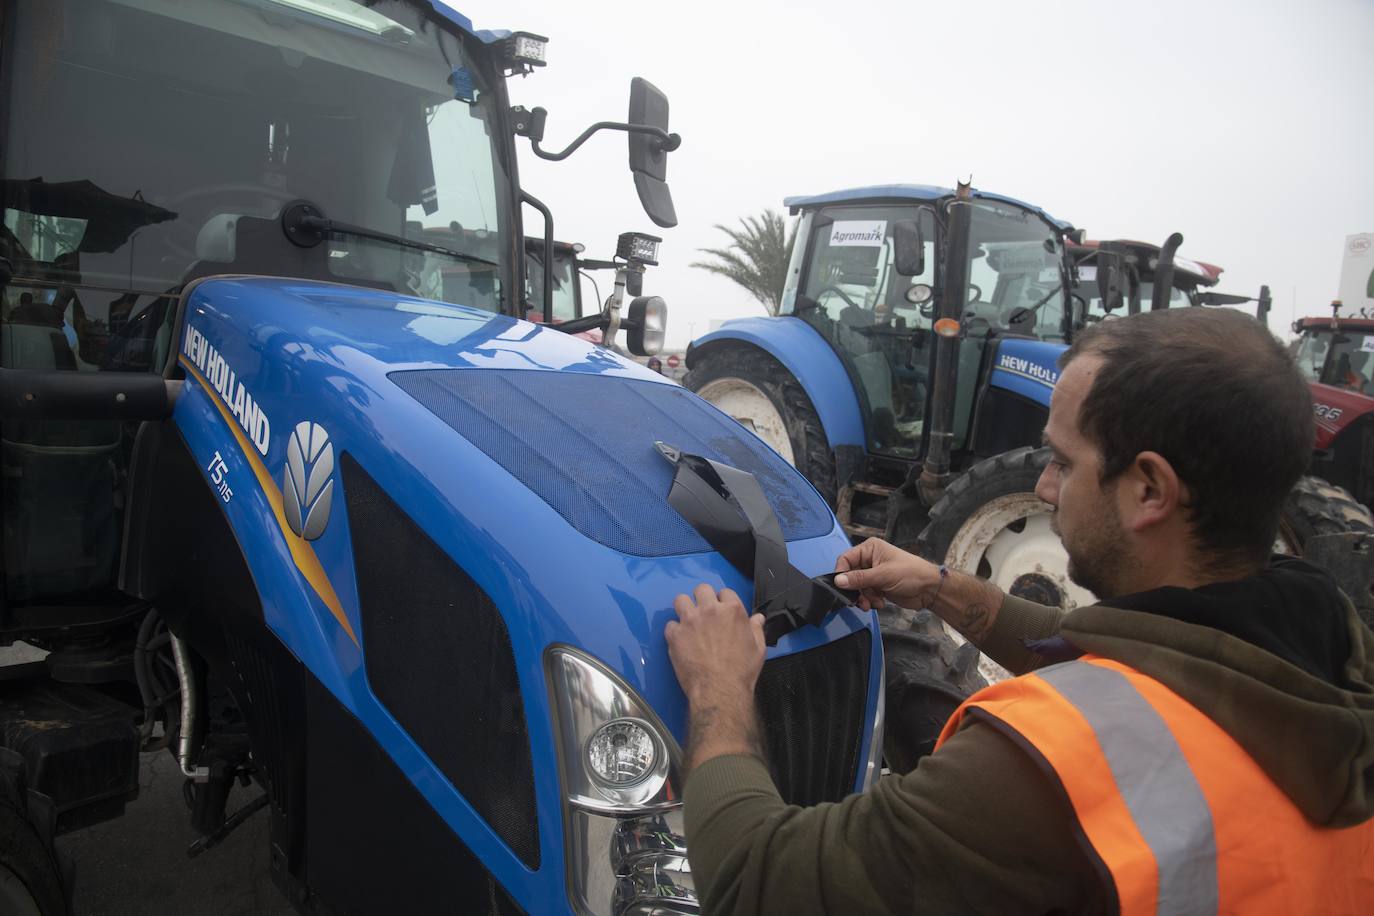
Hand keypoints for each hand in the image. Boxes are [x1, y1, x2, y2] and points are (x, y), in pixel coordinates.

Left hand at [666, 585, 765, 705]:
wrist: (720, 691)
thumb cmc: (742, 671)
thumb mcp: (758, 648)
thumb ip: (756, 629)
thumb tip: (758, 618)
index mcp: (732, 610)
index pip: (725, 592)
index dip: (723, 602)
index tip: (722, 612)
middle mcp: (710, 610)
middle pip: (701, 589)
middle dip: (702, 598)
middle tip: (704, 613)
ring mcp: (690, 621)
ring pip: (680, 600)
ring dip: (685, 608)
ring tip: (688, 621)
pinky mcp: (674, 635)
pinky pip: (670, 624)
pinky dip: (674, 631)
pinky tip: (680, 641)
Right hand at [833, 537, 941, 610]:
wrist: (929, 590)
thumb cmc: (911, 574)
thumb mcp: (883, 575)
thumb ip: (859, 578)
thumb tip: (838, 580)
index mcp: (870, 549)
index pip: (846, 559)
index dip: (841, 573)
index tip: (841, 586)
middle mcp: (870, 560)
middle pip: (850, 575)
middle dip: (854, 589)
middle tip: (859, 600)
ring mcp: (874, 574)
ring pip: (857, 588)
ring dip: (863, 597)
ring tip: (872, 603)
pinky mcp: (878, 586)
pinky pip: (865, 595)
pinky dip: (870, 601)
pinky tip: (879, 602)